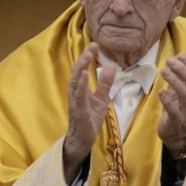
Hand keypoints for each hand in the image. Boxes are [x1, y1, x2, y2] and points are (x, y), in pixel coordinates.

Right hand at [61, 46, 115, 172]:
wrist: (82, 140)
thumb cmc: (89, 119)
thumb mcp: (101, 99)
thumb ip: (105, 84)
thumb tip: (111, 65)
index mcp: (80, 89)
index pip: (82, 69)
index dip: (87, 56)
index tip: (95, 44)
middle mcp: (75, 93)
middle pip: (76, 72)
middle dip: (83, 58)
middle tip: (92, 46)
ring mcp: (75, 102)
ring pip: (75, 82)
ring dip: (80, 68)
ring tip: (87, 56)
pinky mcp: (78, 112)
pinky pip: (78, 97)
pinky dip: (80, 85)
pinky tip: (84, 76)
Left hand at [155, 54, 185, 157]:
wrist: (175, 131)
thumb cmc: (177, 106)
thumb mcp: (180, 88)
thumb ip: (179, 75)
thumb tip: (176, 57)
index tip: (179, 55)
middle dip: (181, 68)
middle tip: (168, 61)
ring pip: (185, 93)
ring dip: (174, 80)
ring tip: (163, 71)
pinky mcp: (176, 120)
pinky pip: (174, 110)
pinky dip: (167, 100)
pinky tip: (160, 91)